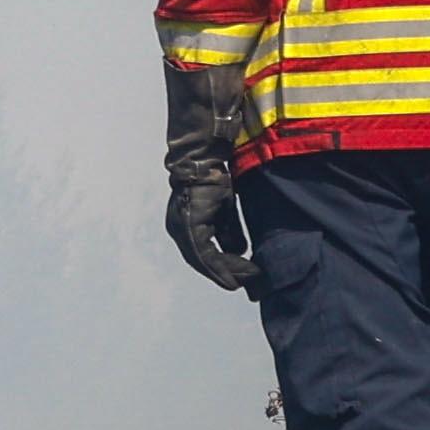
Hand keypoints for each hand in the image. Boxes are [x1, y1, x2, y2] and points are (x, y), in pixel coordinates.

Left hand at [159, 47, 263, 287]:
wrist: (205, 147)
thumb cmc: (217, 168)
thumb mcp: (226, 202)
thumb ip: (229, 226)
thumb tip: (239, 247)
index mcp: (189, 218)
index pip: (204, 252)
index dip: (224, 265)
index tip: (246, 274)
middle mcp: (180, 224)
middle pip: (203, 260)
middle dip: (226, 273)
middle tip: (249, 282)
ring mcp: (183, 224)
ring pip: (202, 260)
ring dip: (226, 272)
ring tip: (247, 279)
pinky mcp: (190, 222)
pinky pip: (204, 253)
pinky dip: (220, 266)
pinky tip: (234, 275)